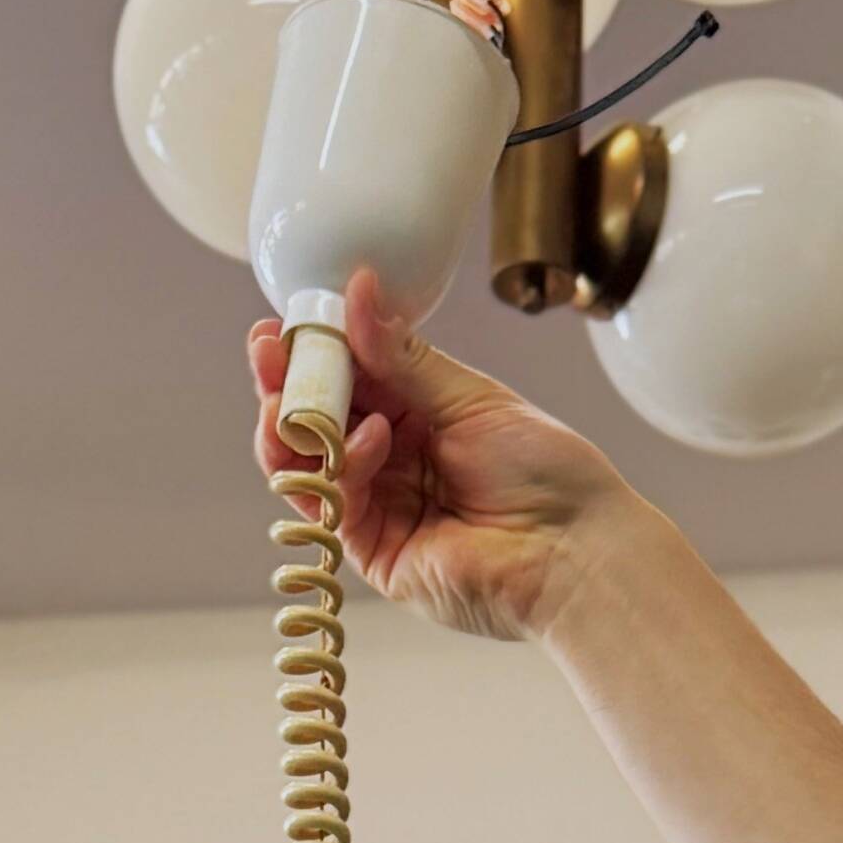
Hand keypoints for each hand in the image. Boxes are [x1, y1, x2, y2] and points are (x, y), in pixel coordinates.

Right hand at [248, 267, 642, 647]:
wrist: (573, 549)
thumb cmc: (546, 472)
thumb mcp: (470, 396)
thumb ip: (403, 356)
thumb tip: (357, 291)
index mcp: (417, 415)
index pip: (348, 379)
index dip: (313, 353)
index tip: (283, 326)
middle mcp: (390, 459)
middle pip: (316, 421)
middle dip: (287, 387)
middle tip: (269, 355)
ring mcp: (378, 506)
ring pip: (307, 465)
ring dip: (291, 428)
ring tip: (289, 400)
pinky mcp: (373, 550)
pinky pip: (333, 504)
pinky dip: (342, 465)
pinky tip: (371, 439)